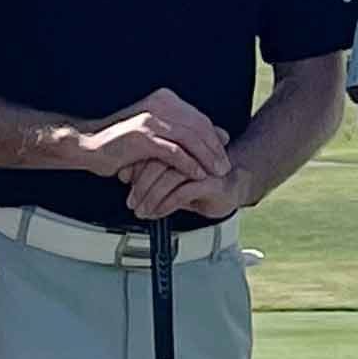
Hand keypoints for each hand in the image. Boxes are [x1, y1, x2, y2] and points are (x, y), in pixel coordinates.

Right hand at [63, 89, 230, 180]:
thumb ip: (184, 134)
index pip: (198, 118)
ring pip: (190, 138)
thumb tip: (220, 135)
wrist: (89, 147)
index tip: (224, 154)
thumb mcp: (157, 135)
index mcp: (163, 101)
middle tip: (225, 166)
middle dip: (214, 148)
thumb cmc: (122, 144)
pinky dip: (189, 164)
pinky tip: (197, 175)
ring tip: (216, 172)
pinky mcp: (143, 137)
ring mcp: (150, 120)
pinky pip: (174, 152)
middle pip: (198, 127)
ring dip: (206, 157)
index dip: (214, 137)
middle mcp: (159, 105)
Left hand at [121, 158, 252, 221]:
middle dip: (140, 185)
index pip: (152, 151)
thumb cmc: (202, 183)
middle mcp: (191, 153)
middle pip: (158, 163)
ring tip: (142, 211)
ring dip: (151, 197)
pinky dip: (166, 204)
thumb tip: (124, 175)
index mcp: (181, 145)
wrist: (234, 188)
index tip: (124, 182)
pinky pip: (182, 193)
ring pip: (169, 178)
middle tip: (132, 202)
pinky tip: (158, 213)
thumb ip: (151, 175)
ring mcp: (202, 166)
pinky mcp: (211, 182)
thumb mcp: (171, 179)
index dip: (135, 167)